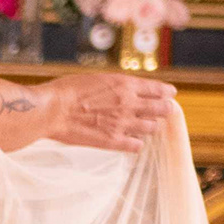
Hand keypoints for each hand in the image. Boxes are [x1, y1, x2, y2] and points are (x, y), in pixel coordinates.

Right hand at [40, 72, 176, 152]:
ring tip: (146, 125)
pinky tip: (133, 141)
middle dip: (165, 109)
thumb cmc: (68, 90)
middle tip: (166, 110)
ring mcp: (123, 124)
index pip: (157, 89)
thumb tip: (125, 89)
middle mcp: (129, 104)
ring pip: (152, 127)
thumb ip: (115, 85)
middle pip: (161, 108)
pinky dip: (137, 143)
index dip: (167, 92)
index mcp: (125, 85)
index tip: (170, 94)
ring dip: (150, 126)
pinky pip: (136, 145)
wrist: (52, 109)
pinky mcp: (113, 141)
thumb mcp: (97, 78)